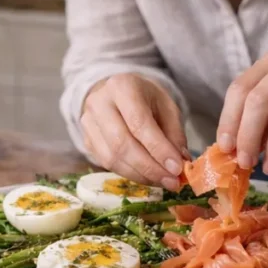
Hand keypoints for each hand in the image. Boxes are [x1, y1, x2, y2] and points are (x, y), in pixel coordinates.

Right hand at [81, 74, 189, 190]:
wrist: (118, 93)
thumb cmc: (145, 99)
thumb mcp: (166, 106)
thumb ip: (174, 133)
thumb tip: (180, 163)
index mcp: (122, 86)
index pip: (138, 122)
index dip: (158, 148)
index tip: (176, 168)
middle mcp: (99, 103)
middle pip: (121, 143)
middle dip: (149, 167)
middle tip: (172, 181)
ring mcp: (88, 123)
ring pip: (112, 158)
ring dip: (140, 175)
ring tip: (163, 181)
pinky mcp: (86, 140)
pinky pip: (107, 164)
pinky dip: (130, 174)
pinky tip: (147, 177)